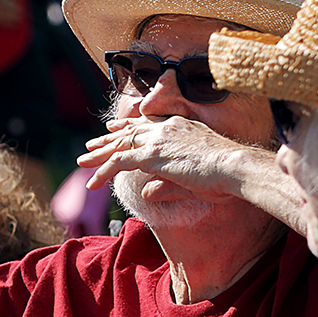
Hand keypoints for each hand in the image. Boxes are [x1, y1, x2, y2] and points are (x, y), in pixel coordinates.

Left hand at [77, 116, 260, 195]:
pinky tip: (93, 184)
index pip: (146, 124)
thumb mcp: (191, 180)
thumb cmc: (224, 176)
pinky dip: (103, 172)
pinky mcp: (152, 155)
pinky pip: (119, 162)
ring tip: (82, 163)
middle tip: (90, 145)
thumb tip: (145, 192)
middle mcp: (166, 128)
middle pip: (128, 132)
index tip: (113, 127)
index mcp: (179, 126)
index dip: (127, 126)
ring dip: (99, 155)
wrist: (234, 168)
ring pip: (120, 145)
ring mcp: (158, 140)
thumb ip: (165, 185)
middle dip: (107, 140)